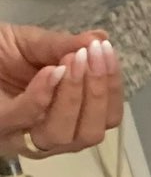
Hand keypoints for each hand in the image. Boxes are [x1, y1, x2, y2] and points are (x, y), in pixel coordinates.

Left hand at [0, 27, 121, 154]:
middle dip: (98, 93)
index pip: (106, 117)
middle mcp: (49, 134)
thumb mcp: (31, 43)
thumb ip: (64, 45)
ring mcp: (23, 137)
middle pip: (91, 132)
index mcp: (66, 115)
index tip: (108, 53)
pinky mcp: (0, 130)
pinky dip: (45, 96)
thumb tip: (101, 39)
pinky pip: (28, 119)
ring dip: (74, 95)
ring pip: (65, 135)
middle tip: (94, 54)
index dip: (113, 90)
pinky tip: (52, 71)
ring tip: (73, 59)